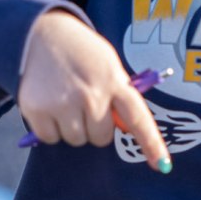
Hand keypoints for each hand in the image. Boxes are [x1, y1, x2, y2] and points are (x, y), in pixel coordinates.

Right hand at [18, 10, 172, 172]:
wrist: (43, 34)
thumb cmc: (83, 54)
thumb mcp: (109, 65)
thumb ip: (119, 94)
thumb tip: (125, 128)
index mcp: (114, 82)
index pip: (138, 118)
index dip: (151, 144)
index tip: (162, 166)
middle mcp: (91, 94)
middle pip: (101, 138)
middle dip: (96, 126)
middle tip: (85, 103)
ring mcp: (63, 103)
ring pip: (76, 140)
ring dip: (72, 127)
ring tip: (66, 100)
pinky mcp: (37, 109)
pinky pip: (51, 139)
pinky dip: (50, 128)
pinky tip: (50, 103)